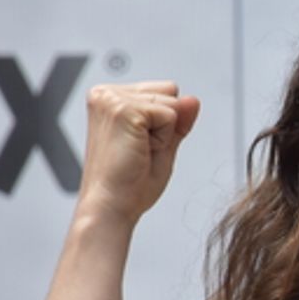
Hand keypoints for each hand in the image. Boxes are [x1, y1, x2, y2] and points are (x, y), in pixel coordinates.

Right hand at [76, 81, 199, 224]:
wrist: (110, 207)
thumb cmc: (129, 183)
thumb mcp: (162, 145)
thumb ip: (178, 120)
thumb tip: (193, 99)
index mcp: (109, 98)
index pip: (163, 92)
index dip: (164, 123)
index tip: (139, 146)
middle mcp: (105, 94)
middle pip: (169, 92)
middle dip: (165, 125)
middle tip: (138, 151)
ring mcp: (111, 99)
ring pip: (171, 103)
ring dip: (164, 134)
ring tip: (137, 152)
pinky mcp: (122, 109)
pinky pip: (170, 115)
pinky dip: (163, 139)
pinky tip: (138, 151)